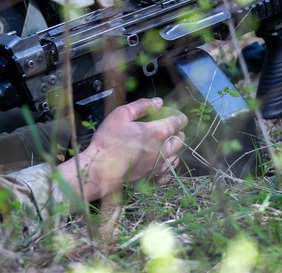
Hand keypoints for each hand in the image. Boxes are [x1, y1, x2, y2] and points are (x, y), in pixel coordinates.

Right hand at [58, 97, 187, 201]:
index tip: (165, 113)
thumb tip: (158, 102)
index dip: (176, 114)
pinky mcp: (153, 179)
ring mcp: (159, 167)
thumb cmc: (109, 140)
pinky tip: (158, 162)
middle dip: (176, 130)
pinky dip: (166, 166)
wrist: (100, 170)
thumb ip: (142, 106)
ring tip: (160, 144)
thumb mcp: (121, 114)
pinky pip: (168, 173)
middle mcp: (163, 150)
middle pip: (180, 139)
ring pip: (176, 156)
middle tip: (163, 127)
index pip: (179, 121)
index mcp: (157, 133)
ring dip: (172, 148)